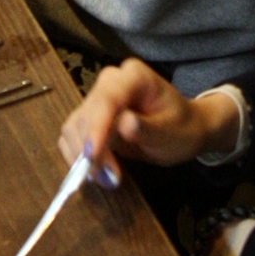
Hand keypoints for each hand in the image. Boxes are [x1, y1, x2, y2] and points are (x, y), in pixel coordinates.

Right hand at [58, 60, 240, 178]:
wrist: (182, 129)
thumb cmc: (181, 128)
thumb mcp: (172, 132)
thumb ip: (148, 128)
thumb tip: (124, 125)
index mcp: (134, 76)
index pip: (108, 99)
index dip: (97, 126)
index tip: (92, 155)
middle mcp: (110, 82)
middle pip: (86, 114)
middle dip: (91, 149)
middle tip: (109, 179)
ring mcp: (97, 99)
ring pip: (74, 127)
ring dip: (82, 156)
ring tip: (106, 179)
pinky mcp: (89, 118)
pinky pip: (71, 136)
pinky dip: (76, 156)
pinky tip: (94, 172)